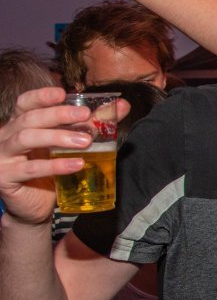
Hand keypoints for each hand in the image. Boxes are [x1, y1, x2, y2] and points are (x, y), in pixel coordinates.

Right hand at [0, 87, 97, 226]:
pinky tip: (77, 164)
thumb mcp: (70, 144)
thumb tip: (122, 105)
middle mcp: (7, 136)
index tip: (63, 93)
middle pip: (29, 118)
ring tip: (86, 141)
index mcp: (21, 124)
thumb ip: (93, 124)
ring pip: (26, 138)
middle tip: (85, 115)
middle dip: (58, 114)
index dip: (41, 96)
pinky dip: (55, 165)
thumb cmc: (51, 170)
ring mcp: (3, 156)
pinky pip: (30, 168)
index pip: (26, 103)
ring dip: (57, 137)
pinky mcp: (5, 177)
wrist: (35, 207)